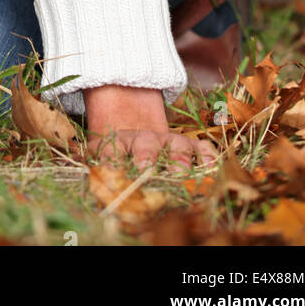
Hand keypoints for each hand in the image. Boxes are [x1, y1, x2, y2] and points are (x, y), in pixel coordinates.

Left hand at [83, 85, 216, 170]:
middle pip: (145, 148)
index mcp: (115, 144)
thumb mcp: (98, 156)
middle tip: (147, 172)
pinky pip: (200, 147)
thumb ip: (96, 172)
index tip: (111, 177)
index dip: (110, 165)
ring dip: (178, 161)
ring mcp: (167, 140)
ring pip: (175, 146)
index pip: (110, 153)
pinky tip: (210, 168)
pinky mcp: (186, 142)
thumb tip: (94, 193)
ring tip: (181, 176)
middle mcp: (142, 140)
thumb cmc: (114, 150)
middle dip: (147, 160)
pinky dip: (207, 156)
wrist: (127, 112)